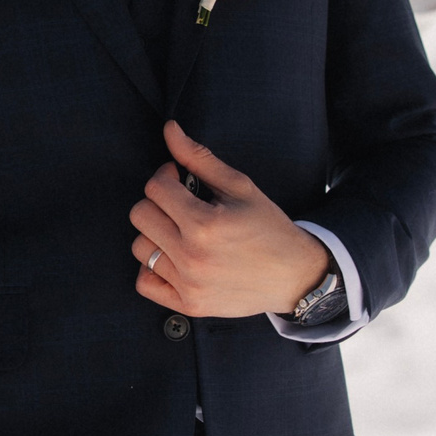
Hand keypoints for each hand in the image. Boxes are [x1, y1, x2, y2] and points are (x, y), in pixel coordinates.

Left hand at [130, 122, 330, 317]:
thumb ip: (200, 158)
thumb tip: (170, 129)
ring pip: (140, 248)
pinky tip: (173, 257)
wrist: (295, 276)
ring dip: (156, 234)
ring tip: (180, 230)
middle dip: (157, 202)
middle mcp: (192, 257)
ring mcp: (188, 284)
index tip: (179, 178)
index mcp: (205, 224)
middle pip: (140, 216)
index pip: (155, 188)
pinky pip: (145, 283)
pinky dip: (152, 269)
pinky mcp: (189, 305)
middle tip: (180, 203)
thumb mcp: (240, 187)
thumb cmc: (268, 227)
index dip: (166, 175)